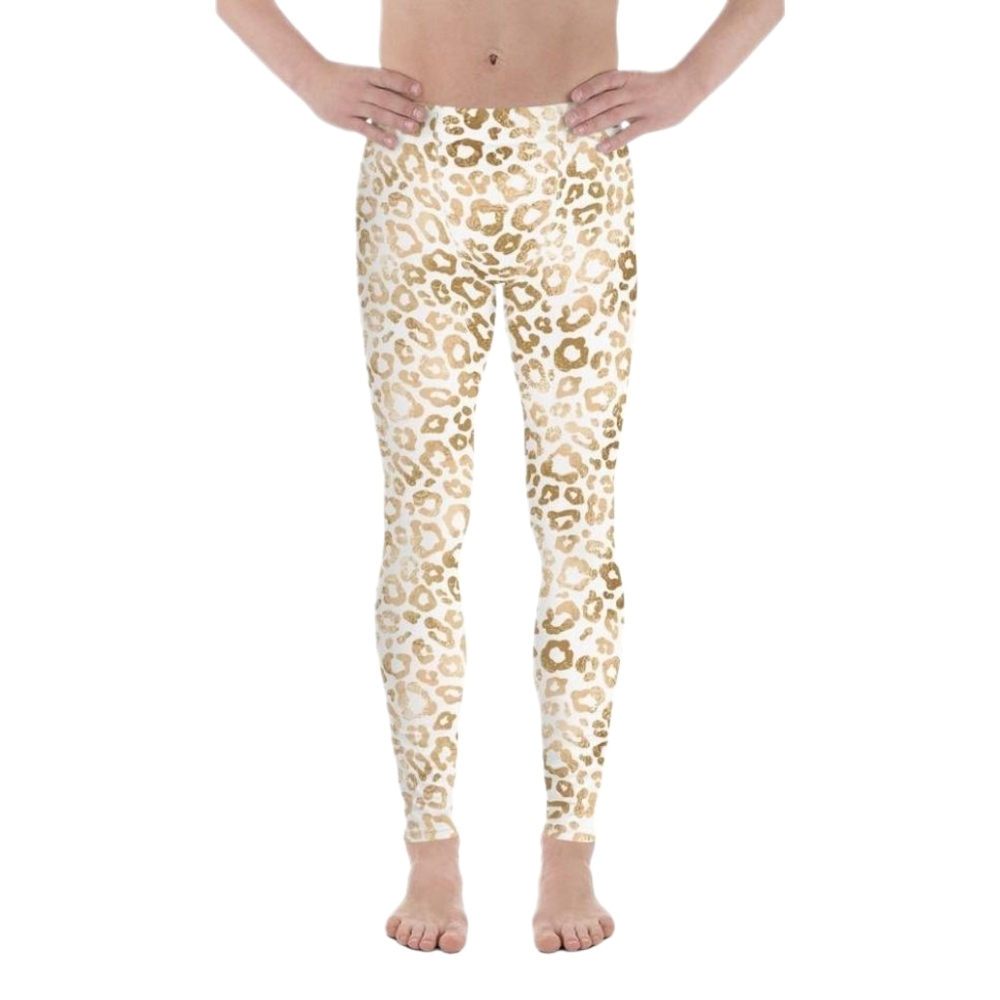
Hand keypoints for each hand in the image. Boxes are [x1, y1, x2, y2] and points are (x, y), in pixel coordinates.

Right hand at [301, 59, 425, 147]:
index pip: (387, 78)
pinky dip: (379, 135)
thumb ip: (377, 83)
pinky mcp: (345, 120)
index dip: (404, 83)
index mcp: (364, 74)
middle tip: (422, 114)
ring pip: (378, 114)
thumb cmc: (341, 78)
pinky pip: (365, 129)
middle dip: (406, 107)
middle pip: (386, 98)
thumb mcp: (358, 73)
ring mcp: (352, 105)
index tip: (420, 90)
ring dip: (398, 121)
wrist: (311, 79)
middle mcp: (360, 89)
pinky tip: (392, 142)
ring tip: (414, 128)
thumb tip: (404, 93)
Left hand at [564, 67, 701, 152]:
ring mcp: (642, 107)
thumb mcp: (638, 80)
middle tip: (568, 120)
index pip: (605, 80)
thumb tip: (596, 101)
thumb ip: (620, 88)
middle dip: (585, 110)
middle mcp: (633, 91)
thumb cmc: (658, 86)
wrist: (687, 86)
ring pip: (614, 116)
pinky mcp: (651, 122)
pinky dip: (615, 140)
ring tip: (578, 132)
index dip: (589, 88)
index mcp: (630, 78)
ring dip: (594, 125)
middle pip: (605, 100)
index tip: (573, 97)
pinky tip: (602, 147)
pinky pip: (630, 133)